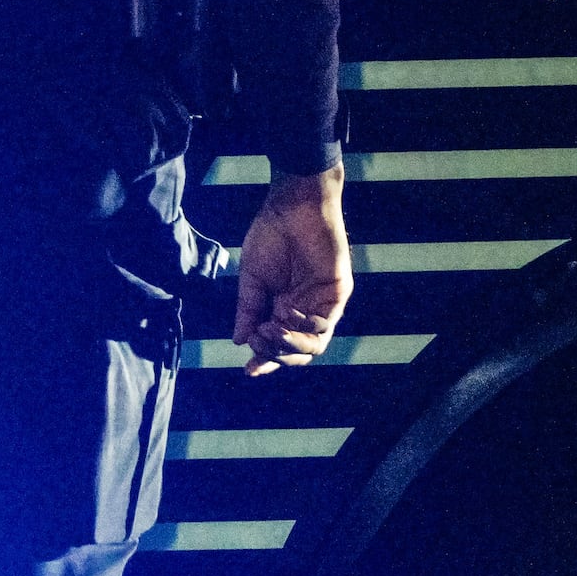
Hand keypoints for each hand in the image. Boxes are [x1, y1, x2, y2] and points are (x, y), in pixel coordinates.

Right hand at [232, 161, 349, 375]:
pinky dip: (304, 326)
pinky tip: (287, 314)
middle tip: (259, 342)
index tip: (248, 369)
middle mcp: (305, 310)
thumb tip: (239, 341)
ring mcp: (323, 303)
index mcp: (283, 308)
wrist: (292, 206)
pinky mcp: (337, 292)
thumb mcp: (252, 279)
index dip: (264, 359)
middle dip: (277, 354)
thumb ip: (248, 310)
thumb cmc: (270, 236)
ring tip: (270, 333)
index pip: (277, 343)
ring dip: (290, 346)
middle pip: (298, 351)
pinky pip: (325, 323)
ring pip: (314, 344)